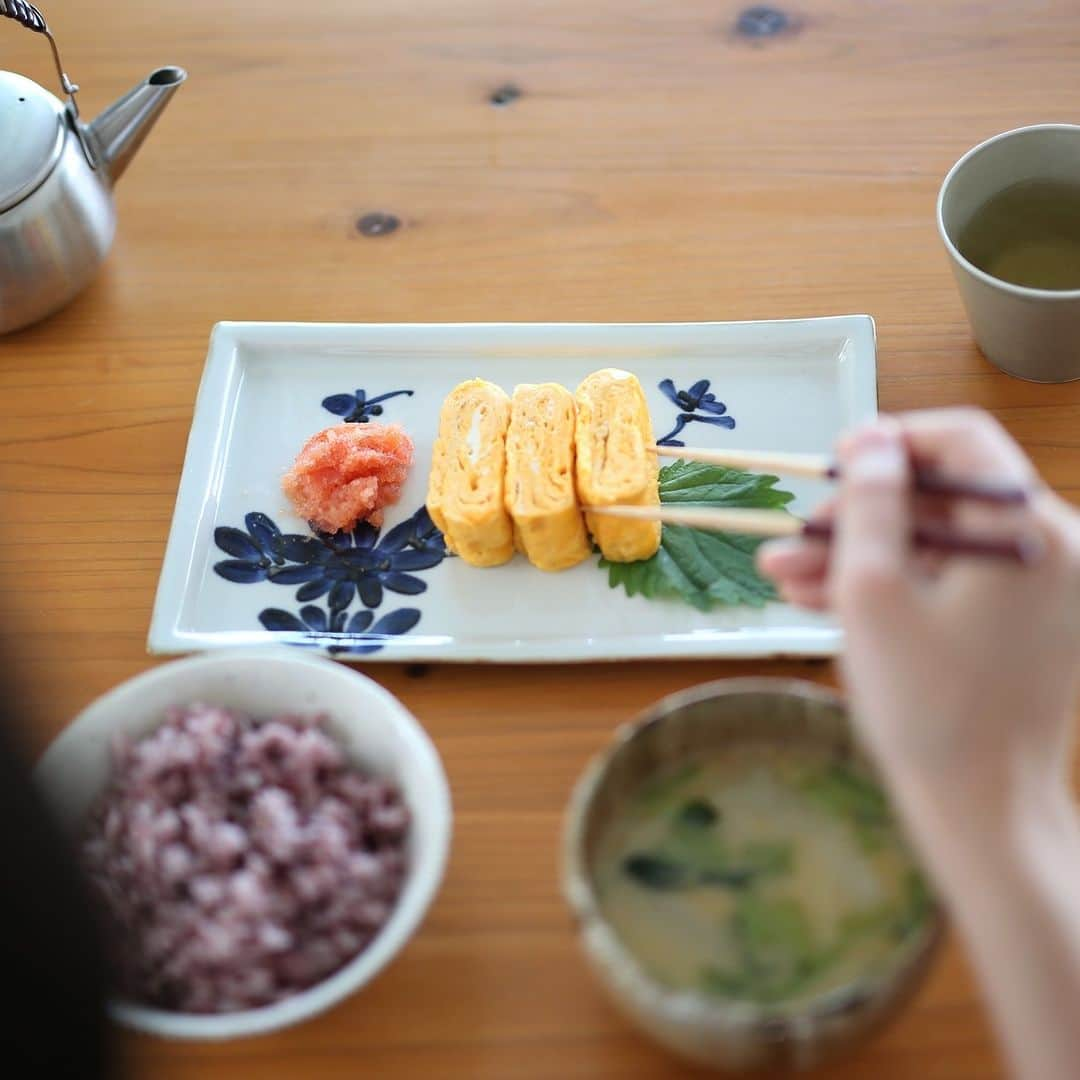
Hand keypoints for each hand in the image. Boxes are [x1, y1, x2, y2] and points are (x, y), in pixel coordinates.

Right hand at [758, 409, 1079, 804]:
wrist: (982, 809)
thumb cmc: (926, 702)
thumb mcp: (875, 591)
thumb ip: (869, 505)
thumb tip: (869, 441)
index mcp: (1029, 532)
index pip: (960, 441)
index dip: (889, 441)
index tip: (829, 465)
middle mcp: (1046, 551)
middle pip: (937, 499)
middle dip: (854, 516)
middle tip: (788, 537)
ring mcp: (1034, 594)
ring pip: (932, 547)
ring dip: (856, 556)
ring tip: (782, 574)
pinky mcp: (1016, 628)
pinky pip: (946, 585)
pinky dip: (889, 588)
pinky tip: (818, 600)